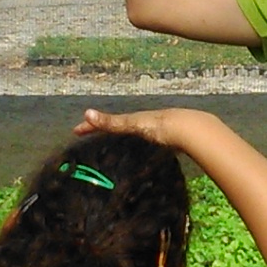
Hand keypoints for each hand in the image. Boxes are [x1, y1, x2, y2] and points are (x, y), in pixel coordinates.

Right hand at [75, 106, 215, 146]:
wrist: (190, 130)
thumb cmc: (159, 126)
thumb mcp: (132, 124)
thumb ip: (111, 122)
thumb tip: (87, 112)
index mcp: (132, 120)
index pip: (106, 123)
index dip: (91, 127)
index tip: (76, 132)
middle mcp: (142, 123)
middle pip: (118, 127)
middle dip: (103, 131)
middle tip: (89, 136)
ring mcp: (154, 131)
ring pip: (132, 134)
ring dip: (120, 138)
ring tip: (111, 146)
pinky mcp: (165, 140)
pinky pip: (144, 142)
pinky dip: (135, 145)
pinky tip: (139, 153)